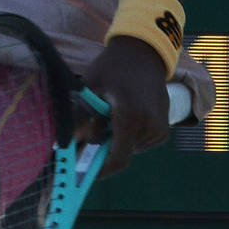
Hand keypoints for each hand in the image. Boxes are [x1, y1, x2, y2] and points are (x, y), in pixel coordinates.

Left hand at [76, 36, 172, 176]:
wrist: (143, 55)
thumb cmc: (111, 69)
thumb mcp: (89, 88)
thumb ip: (79, 118)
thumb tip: (64, 144)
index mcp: (130, 116)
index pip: (119, 158)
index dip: (102, 170)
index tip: (87, 174)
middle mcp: (150, 125)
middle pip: (121, 152)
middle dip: (103, 147)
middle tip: (90, 128)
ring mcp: (160, 129)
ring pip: (130, 148)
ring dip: (115, 139)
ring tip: (110, 113)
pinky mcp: (164, 130)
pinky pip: (139, 143)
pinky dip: (127, 135)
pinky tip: (123, 114)